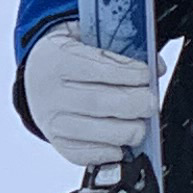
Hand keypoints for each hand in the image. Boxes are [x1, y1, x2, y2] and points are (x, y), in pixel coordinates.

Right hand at [21, 28, 156, 164]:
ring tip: (139, 122)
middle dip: (134, 103)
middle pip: (100, 103)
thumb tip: (156, 67)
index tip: (147, 75)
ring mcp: (52, 122)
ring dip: (128, 130)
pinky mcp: (58, 143)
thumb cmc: (70, 57)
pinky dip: (110, 151)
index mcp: (57, 60)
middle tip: (150, 102)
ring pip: (97, 132)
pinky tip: (121, 142)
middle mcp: (51, 94)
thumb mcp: (87, 37)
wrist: (36, 76)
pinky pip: (86, 154)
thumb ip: (120, 49)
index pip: (98, 68)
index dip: (129, 74)